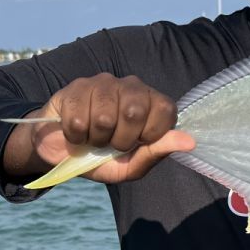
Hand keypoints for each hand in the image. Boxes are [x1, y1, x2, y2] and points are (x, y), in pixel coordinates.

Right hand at [4, 73, 193, 184]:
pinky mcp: (75, 87)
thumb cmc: (100, 157)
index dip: (150, 135)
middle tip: (111, 144)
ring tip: (92, 138)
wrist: (60, 152)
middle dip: (120, 140)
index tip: (136, 144)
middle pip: (134, 112)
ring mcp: (102, 83)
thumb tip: (189, 142)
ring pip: (104, 117)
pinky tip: (75, 132)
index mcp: (150, 102)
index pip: (165, 110)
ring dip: (95, 139)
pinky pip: (78, 118)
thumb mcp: (130, 166)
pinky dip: (75, 136)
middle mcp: (130, 86)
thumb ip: (157, 152)